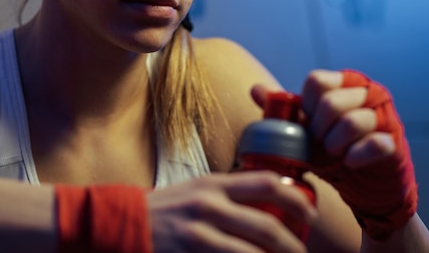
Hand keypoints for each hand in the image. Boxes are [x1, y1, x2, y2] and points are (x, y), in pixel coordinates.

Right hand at [147, 171, 316, 252]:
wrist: (118, 223)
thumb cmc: (164, 209)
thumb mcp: (197, 190)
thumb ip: (228, 195)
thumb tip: (268, 205)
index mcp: (214, 184)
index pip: (267, 182)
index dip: (296, 199)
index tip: (310, 213)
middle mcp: (209, 206)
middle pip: (267, 226)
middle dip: (293, 245)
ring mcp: (197, 235)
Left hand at [252, 69, 416, 240]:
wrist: (364, 183)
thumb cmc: (334, 150)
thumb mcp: (306, 131)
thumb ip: (286, 111)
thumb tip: (256, 89)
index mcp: (344, 83)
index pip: (317, 81)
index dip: (306, 107)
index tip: (307, 126)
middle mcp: (367, 92)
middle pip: (331, 101)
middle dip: (317, 129)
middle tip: (318, 144)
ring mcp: (384, 115)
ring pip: (352, 121)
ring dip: (335, 143)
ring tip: (333, 153)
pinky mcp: (394, 140)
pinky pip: (374, 143)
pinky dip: (355, 156)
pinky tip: (349, 162)